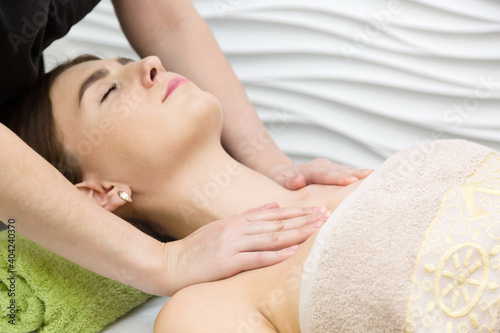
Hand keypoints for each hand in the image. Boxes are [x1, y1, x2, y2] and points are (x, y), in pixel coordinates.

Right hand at [162, 202, 329, 294]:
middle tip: (327, 216)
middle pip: (277, 224)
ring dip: (297, 233)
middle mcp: (236, 230)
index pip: (274, 215)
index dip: (297, 212)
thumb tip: (273, 206)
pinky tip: (294, 252)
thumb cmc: (196, 250)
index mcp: (236, 221)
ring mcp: (231, 245)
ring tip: (318, 229)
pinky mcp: (226, 262)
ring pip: (271, 238)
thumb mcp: (222, 227)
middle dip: (304, 220)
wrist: (169, 264)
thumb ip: (248, 216)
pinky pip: (256, 258)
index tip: (317, 210)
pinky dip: (276, 255)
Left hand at [265, 159, 373, 189]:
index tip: (352, 181)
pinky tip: (377, 180)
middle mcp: (322, 166)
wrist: (283, 173)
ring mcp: (330, 168)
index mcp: (309, 170)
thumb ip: (289, 182)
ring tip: (380, 177)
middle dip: (357, 173)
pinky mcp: (336, 172)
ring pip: (348, 171)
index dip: (339, 178)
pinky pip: (350, 174)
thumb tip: (298, 180)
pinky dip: (362, 177)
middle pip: (341, 170)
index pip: (325, 174)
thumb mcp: (280, 182)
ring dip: (363, 174)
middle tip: (373, 176)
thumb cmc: (281, 181)